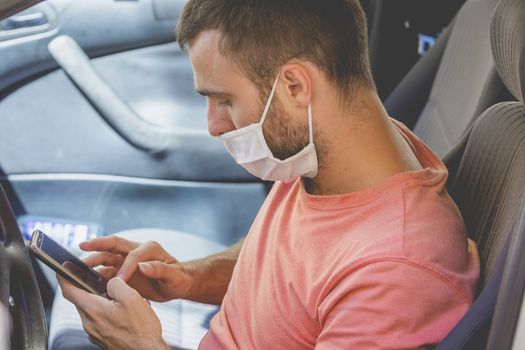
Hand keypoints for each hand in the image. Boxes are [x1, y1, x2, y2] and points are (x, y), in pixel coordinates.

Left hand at [57, 275, 168, 349]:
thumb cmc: (141, 330)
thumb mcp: (131, 298)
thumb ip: (116, 284)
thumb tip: (111, 282)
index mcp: (94, 310)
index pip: (70, 290)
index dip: (64, 277)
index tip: (62, 270)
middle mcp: (90, 323)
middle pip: (81, 300)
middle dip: (87, 288)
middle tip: (100, 279)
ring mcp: (95, 333)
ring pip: (91, 310)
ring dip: (99, 300)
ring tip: (118, 297)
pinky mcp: (103, 339)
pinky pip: (99, 320)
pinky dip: (106, 312)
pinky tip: (122, 312)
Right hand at [80, 236, 195, 301]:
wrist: (177, 285)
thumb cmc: (178, 277)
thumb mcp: (174, 275)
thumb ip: (160, 269)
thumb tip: (143, 266)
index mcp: (149, 248)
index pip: (133, 254)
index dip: (126, 266)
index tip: (121, 280)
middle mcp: (135, 251)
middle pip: (113, 245)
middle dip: (97, 244)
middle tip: (82, 246)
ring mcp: (126, 262)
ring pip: (106, 258)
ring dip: (93, 261)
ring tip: (78, 266)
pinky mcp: (122, 273)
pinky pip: (106, 273)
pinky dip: (96, 277)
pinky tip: (86, 282)